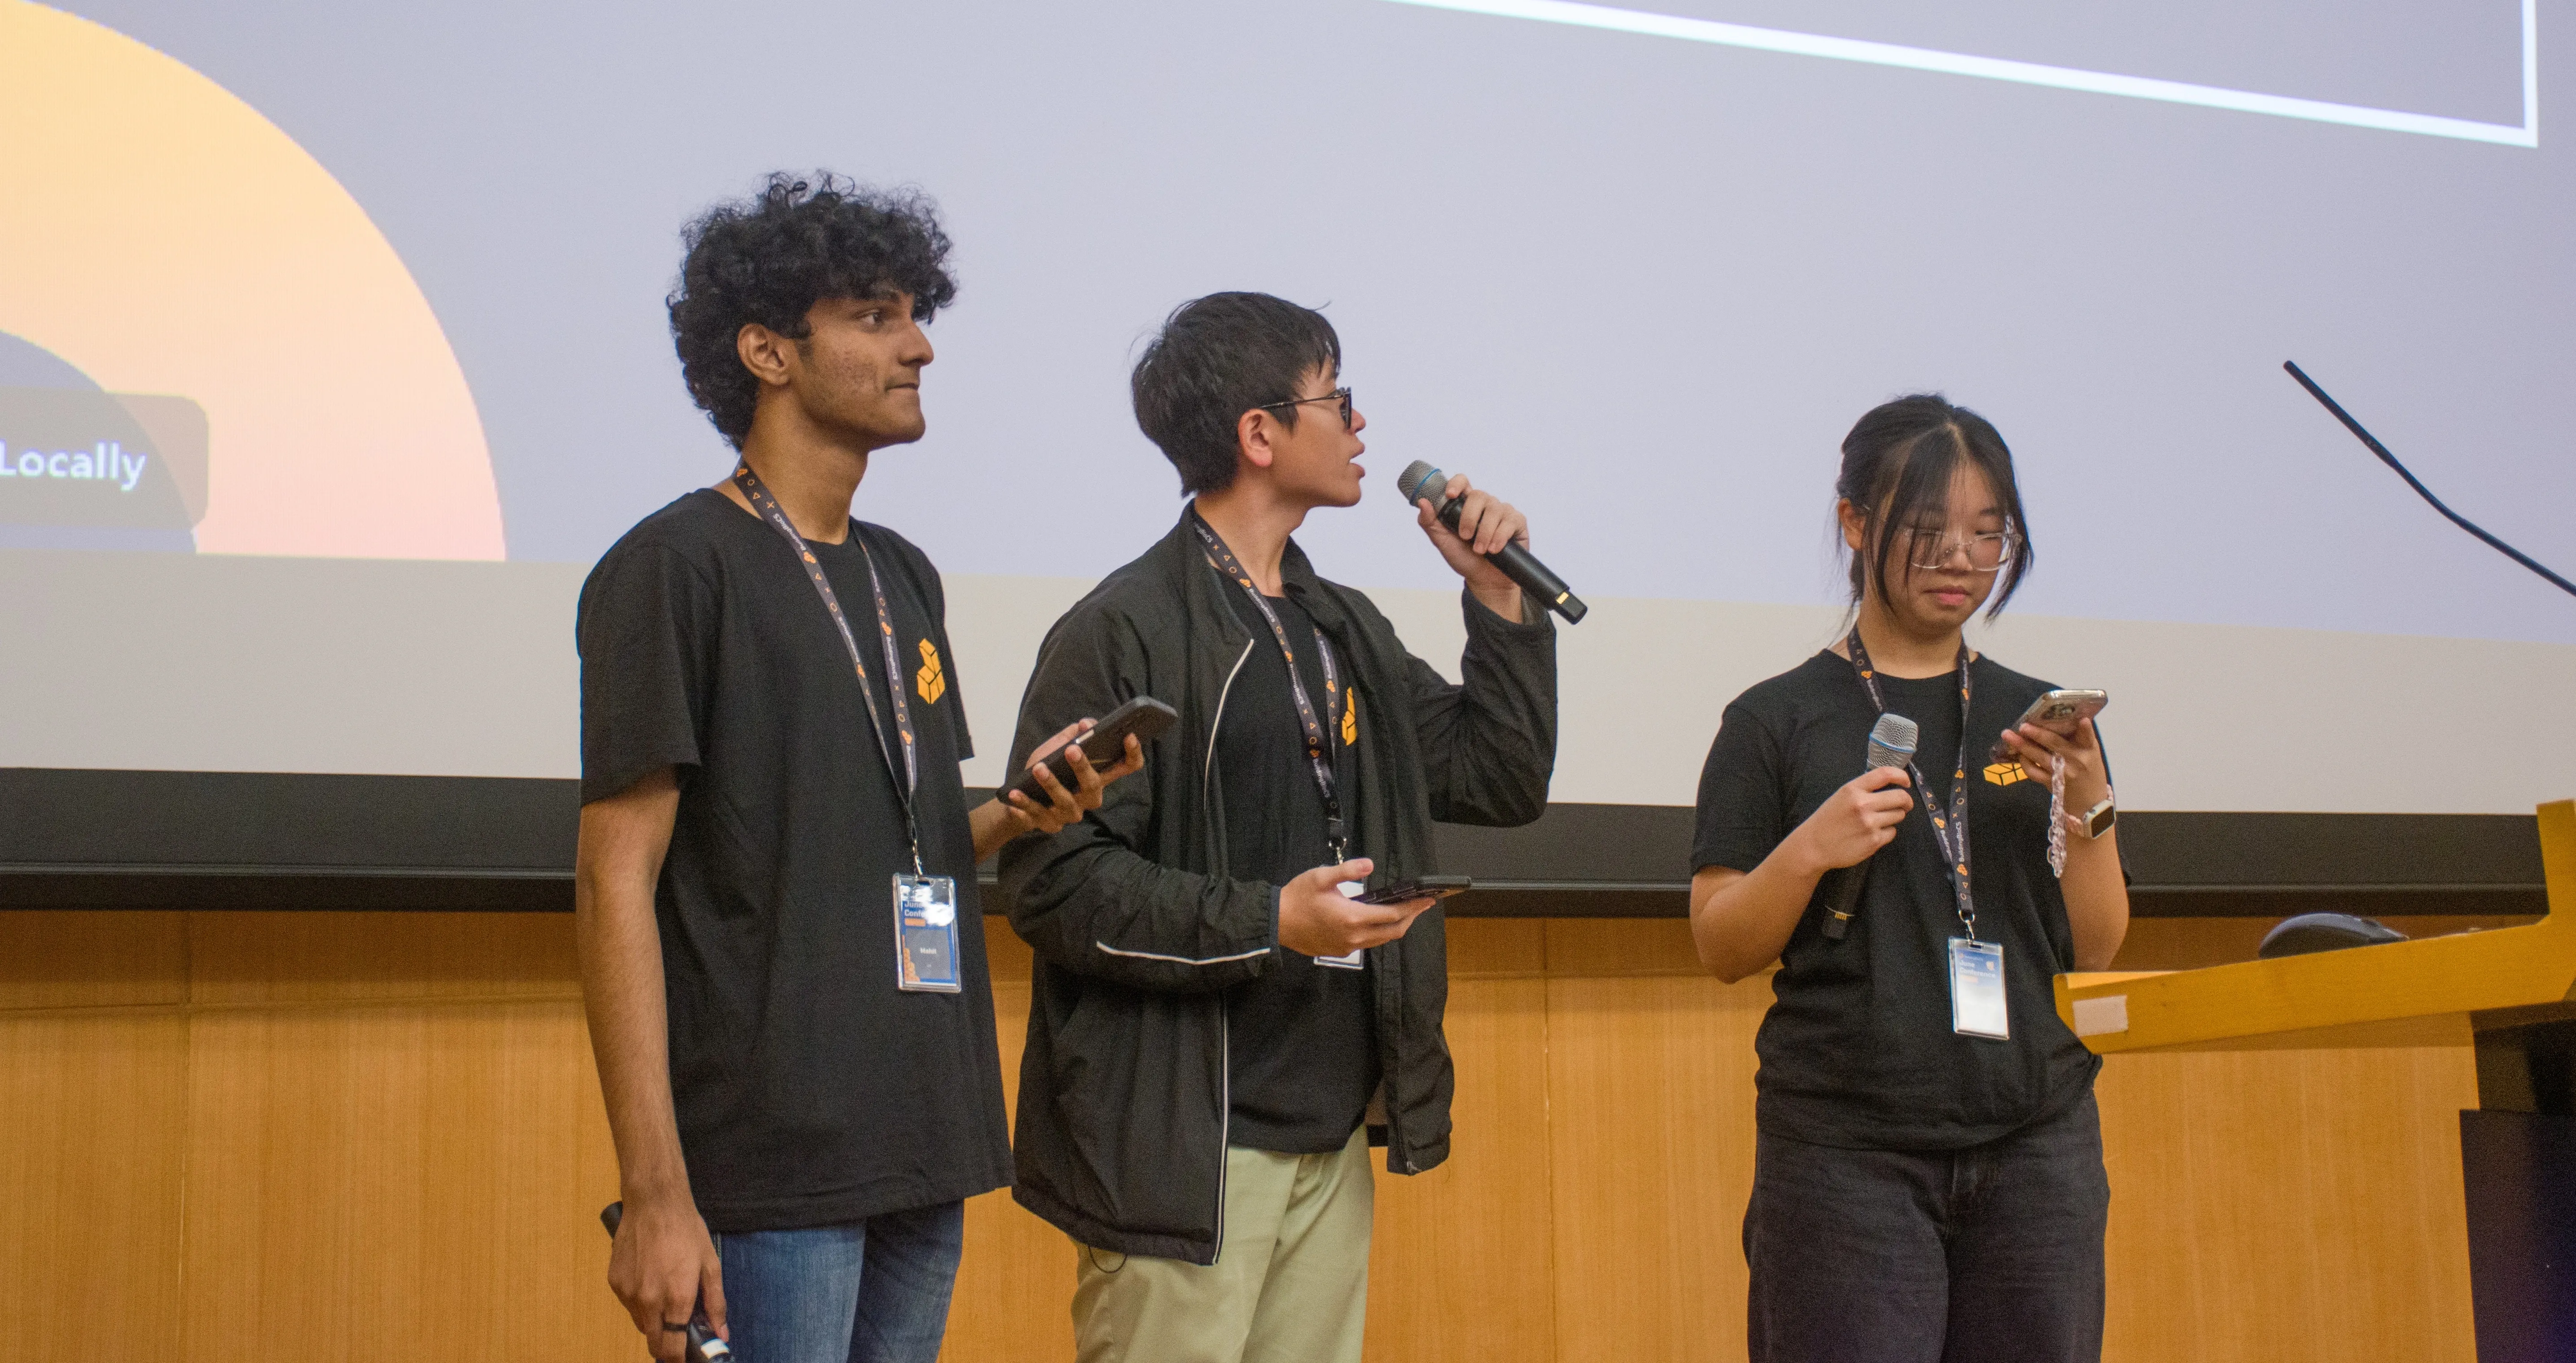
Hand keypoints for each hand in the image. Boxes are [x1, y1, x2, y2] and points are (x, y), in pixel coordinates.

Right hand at [607, 1193, 725, 1362]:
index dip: (679, 1359)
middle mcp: (648, 1301)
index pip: (672, 1348)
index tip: (684, 1358)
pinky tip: (651, 1280)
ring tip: (666, 1295)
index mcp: (676, 1298)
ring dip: (654, 1320)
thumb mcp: (710, 1265)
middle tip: (680, 1330)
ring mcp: (628, 1293)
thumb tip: (721, 1334)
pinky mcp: (615, 1283)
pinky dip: (640, 1302)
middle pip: (654, 1342)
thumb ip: (715, 1303)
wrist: (654, 1203)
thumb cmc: (686, 1231)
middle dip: (667, 1343)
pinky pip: (629, 1305)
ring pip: (641, 1324)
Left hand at [1001, 719, 1145, 836]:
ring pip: (1066, 803)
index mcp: (1097, 777)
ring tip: (1038, 768)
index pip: (1125, 767)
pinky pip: (1037, 814)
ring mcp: (1069, 813)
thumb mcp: (1058, 747)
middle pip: (1094, 787)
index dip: (1132, 754)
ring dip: (1052, 784)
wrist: (1019, 798)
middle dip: (1083, 768)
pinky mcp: (1049, 824)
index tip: (1129, 736)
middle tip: (1071, 750)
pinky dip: (1025, 803)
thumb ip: (1073, 734)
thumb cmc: (1047, 769)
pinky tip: (1015, 793)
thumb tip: (1087, 724)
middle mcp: (1088, 797)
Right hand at [1276, 857, 1434, 957]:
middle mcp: (1354, 936)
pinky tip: (1377, 923)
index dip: (1413, 907)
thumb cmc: (1298, 897)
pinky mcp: (1339, 952)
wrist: (1276, 922)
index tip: (1427, 900)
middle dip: (1410, 918)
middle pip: (1393, 931)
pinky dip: (1379, 934)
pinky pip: (1367, 945)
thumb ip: (1348, 870)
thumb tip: (1370, 864)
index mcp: (1353, 917)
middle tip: (1421, 906)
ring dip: (1396, 927)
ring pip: (1381, 940)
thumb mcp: (1321, 877)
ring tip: (1404, 913)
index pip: (1393, 915)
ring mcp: (1347, 947)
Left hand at [1415, 472, 1527, 613]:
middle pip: (1479, 495)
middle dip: (1469, 518)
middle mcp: (1485, 504)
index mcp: (1466, 504)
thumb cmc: (1464, 558)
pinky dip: (1500, 537)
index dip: (1457, 484)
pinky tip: (1495, 549)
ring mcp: (1502, 511)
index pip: (1463, 482)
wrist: (1485, 580)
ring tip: (1481, 550)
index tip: (1450, 495)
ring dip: (1485, 533)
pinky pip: (1510, 521)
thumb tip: (1422, 502)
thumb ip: (1430, 522)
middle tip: (1466, 537)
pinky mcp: (1517, 522)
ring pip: (1494, 509)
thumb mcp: (1442, 542)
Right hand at [1788, 766, 1914, 875]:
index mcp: (1853, 789)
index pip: (1885, 774)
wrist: (1814, 846)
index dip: (1901, 776)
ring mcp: (1869, 824)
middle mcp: (1863, 804)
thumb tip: (1891, 787)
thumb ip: (1863, 790)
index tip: (1905, 782)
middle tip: (1903, 805)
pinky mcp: (1874, 841)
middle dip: (1906, 801)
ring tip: (1878, 821)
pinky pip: (1892, 832)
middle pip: (1900, 797)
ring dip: (1893, 817)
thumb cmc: (1828, 820)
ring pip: (1899, 815)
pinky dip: (1885, 833)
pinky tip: (1871, 834)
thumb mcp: (1841, 797)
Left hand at [1999, 716, 2109, 809]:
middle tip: (2023, 726)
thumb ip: (2080, 739)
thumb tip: (2064, 718)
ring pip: (2039, 757)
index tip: (2082, 720)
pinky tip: (2019, 754)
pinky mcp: (2051, 783)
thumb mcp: (2092, 755)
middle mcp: (2076, 761)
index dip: (2085, 729)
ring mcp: (2062, 773)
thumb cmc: (2090, 774)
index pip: (2088, 737)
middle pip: (2055, 744)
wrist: (2090, 805)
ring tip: (2008, 736)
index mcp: (2089, 751)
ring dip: (2022, 746)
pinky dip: (2024, 762)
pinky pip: (2033, 772)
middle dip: (2037, 733)